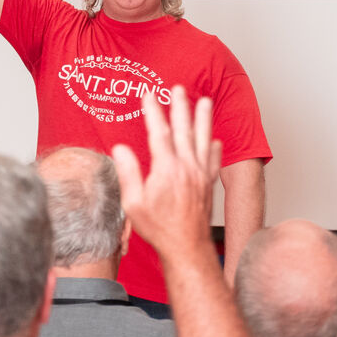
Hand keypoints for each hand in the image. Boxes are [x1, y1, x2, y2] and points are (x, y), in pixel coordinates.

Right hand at [110, 88, 220, 258]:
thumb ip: (128, 173)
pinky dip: (215, 147)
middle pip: (183, 130)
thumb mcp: (133, 203)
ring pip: (203, 139)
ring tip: (205, 101)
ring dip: (203, 119)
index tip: (149, 95)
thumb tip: (120, 149)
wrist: (187, 247)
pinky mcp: (208, 185)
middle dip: (180, 106)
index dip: (153, 111)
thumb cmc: (159, 228)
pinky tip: (216, 139)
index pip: (158, 132)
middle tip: (178, 88)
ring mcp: (200, 175)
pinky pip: (213, 160)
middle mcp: (186, 167)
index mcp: (166, 169)